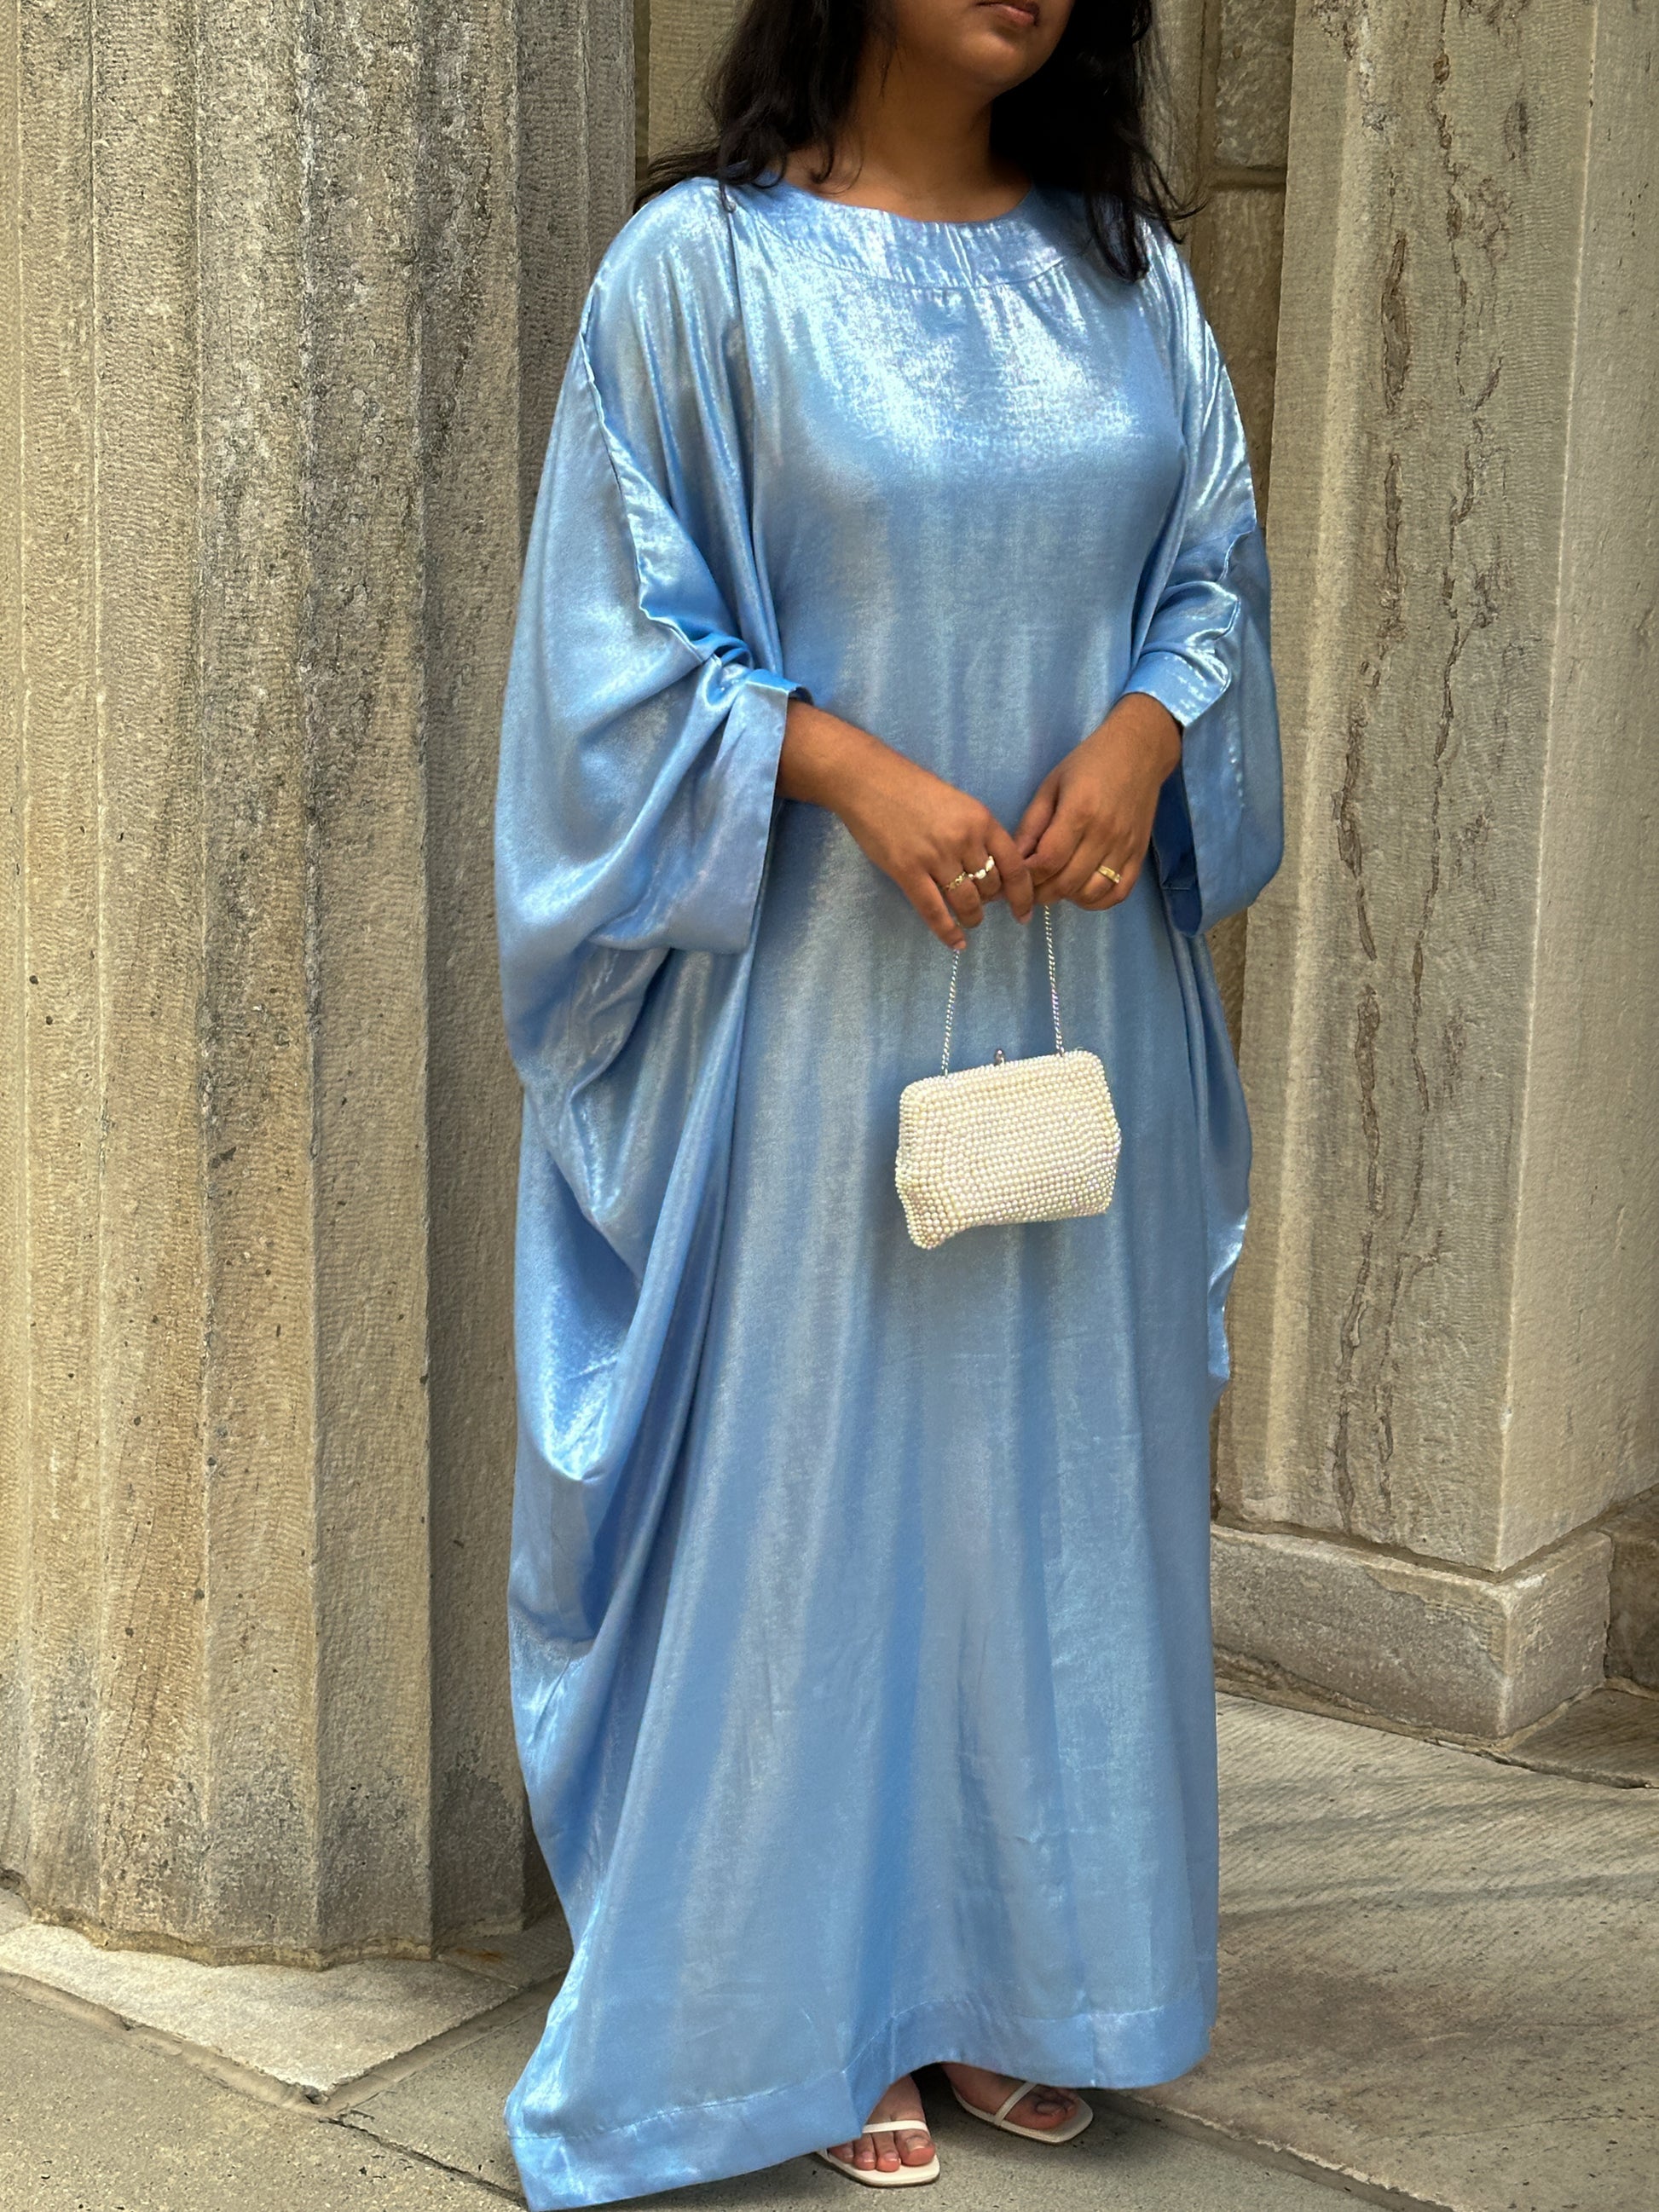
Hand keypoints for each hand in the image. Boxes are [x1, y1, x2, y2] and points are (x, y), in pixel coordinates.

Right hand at [778, 700, 1034, 950]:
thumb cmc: (911, 788)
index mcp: (981, 820)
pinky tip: (956, 942)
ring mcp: (936, 857)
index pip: (1014, 866)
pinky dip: (948, 931)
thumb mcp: (957, 803)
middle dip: (991, 902)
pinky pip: (935, 911)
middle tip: (982, 904)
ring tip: (970, 921)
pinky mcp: (908, 871)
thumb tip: (990, 869)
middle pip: (991, 887)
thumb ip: (975, 832)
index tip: (1024, 912)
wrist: (867, 780)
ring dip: (972, 917)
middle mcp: (964, 840)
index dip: (1023, 895)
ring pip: (967, 902)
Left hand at [1015, 692, 1182, 910]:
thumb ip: (1032, 824)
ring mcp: (1124, 847)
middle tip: (1027, 888)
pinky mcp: (1139, 855)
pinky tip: (1081, 892)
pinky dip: (1097, 901)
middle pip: (1067, 883)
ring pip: (1091, 893)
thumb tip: (1014, 858)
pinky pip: (1119, 892)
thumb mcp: (1051, 785)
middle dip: (1040, 892)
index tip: (1014, 876)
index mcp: (1079, 812)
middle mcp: (1104, 834)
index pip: (1048, 861)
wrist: (1139, 751)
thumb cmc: (1089, 762)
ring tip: (1053, 887)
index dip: (1027, 876)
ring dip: (1067, 898)